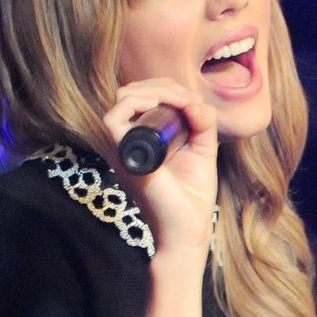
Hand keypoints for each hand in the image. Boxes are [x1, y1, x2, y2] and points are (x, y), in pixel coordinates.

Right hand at [102, 78, 218, 255]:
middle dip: (165, 86)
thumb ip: (203, 122)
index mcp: (143, 139)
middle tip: (190, 102)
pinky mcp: (124, 157)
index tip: (193, 102)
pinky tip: (162, 106)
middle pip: (133, 91)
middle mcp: (128, 141)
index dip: (168, 89)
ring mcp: (123, 149)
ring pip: (124, 97)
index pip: (143, 97)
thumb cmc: (192, 197)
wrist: (187, 230)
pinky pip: (113, 118)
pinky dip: (138, 102)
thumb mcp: (203, 149)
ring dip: (157, 91)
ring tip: (182, 103)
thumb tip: (195, 100)